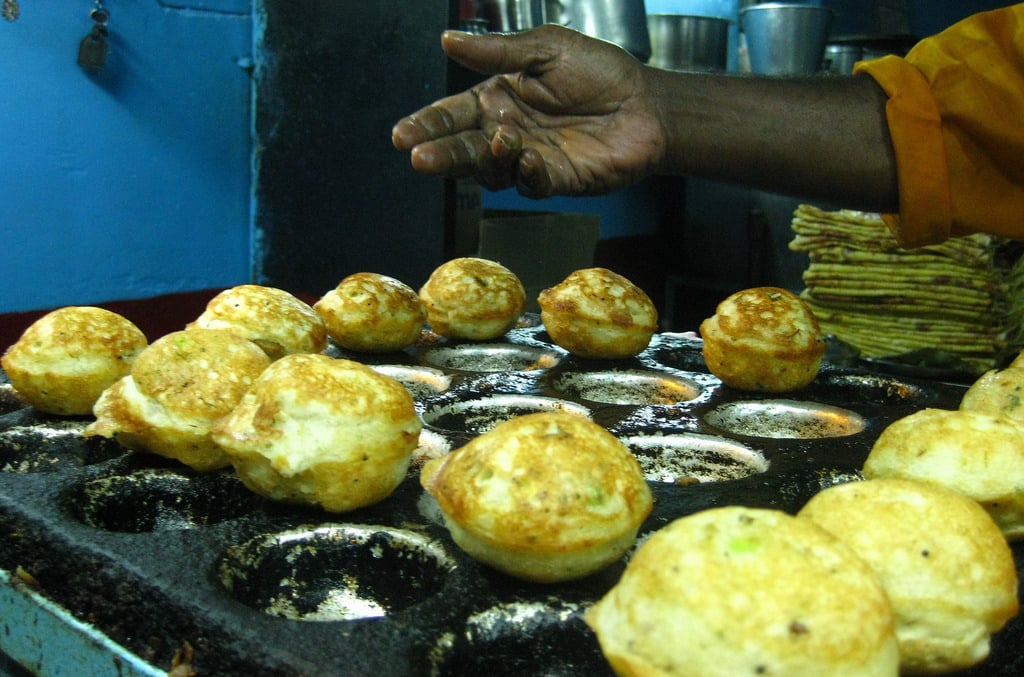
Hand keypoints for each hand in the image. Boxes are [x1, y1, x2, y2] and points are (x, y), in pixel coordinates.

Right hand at [391, 24, 664, 196]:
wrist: (646, 104)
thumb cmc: (600, 72)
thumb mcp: (546, 49)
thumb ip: (498, 52)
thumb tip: (447, 41)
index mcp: (498, 98)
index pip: (453, 114)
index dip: (427, 124)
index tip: (402, 135)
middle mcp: (506, 132)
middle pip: (463, 148)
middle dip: (440, 153)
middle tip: (419, 157)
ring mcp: (528, 160)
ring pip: (491, 170)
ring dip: (487, 158)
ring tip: (498, 139)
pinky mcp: (554, 181)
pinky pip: (530, 183)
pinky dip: (527, 172)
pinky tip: (530, 158)